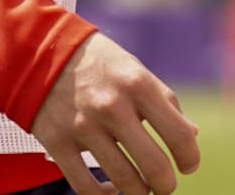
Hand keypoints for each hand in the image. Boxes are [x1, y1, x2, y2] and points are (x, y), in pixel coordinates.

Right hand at [31, 33, 202, 194]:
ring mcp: (83, 127)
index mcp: (138, 84)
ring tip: (142, 189)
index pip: (179, 135)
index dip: (190, 158)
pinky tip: (112, 190)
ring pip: (124, 182)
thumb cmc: (101, 65)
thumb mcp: (137, 71)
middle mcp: (112, 106)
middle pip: (154, 166)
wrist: (43, 53)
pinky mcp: (57, 143)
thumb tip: (192, 136)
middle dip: (166, 185)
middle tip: (166, 186)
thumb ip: (165, 102)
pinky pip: (86, 187)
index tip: (188, 165)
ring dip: (139, 193)